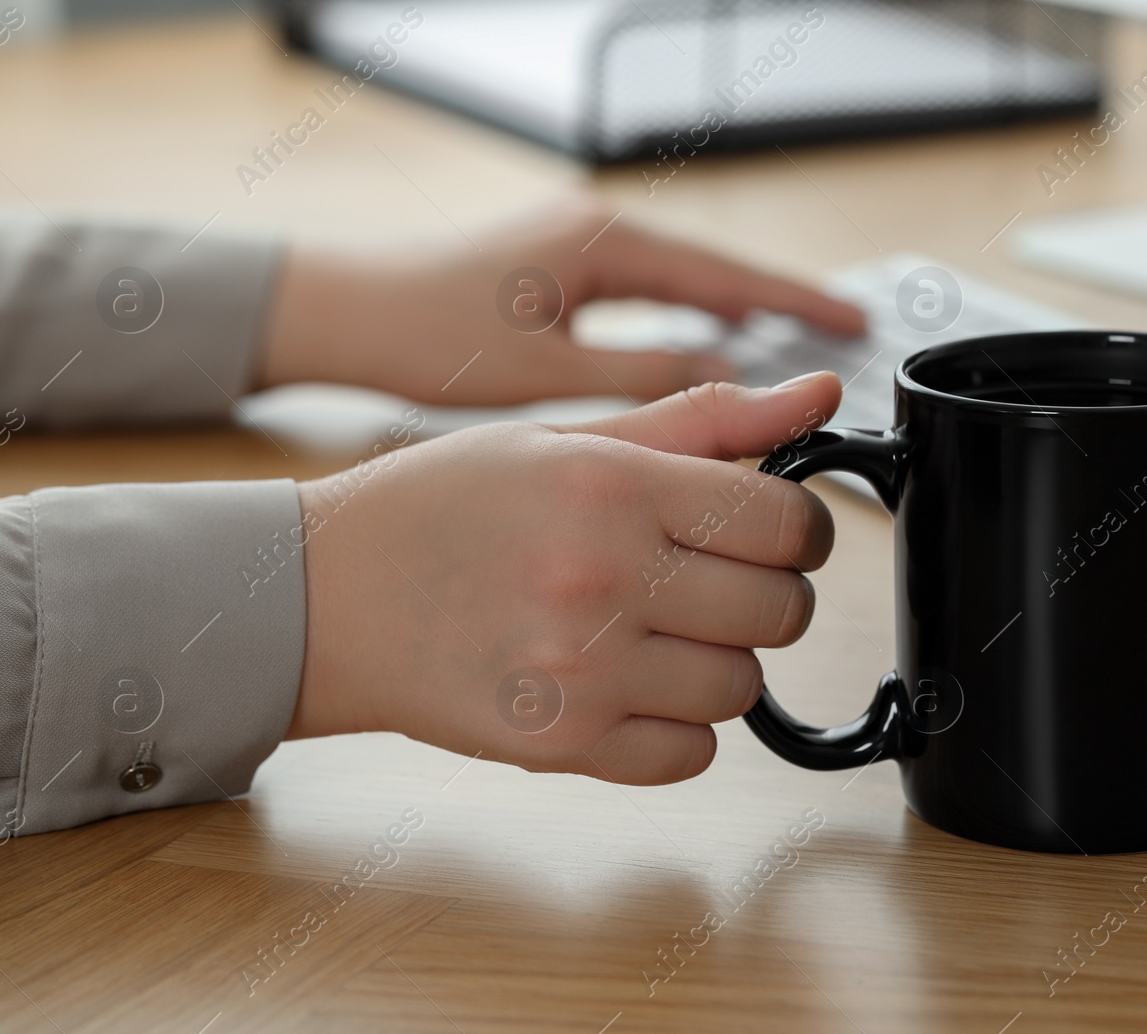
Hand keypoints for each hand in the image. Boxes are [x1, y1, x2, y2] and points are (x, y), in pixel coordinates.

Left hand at [256, 198, 864, 406]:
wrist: (344, 312)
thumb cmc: (426, 335)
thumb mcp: (546, 374)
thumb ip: (641, 377)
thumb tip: (724, 382)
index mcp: (600, 242)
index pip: (723, 274)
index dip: (792, 303)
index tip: (850, 324)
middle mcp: (594, 230)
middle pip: (711, 269)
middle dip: (775, 302)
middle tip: (842, 329)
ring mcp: (574, 244)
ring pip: (677, 281)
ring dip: (730, 310)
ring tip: (787, 343)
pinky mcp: (555, 266)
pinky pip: (642, 292)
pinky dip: (682, 317)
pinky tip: (700, 346)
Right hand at [287, 370, 842, 783]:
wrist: (324, 596)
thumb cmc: (443, 504)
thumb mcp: (566, 435)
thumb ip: (704, 419)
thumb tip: (821, 392)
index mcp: (610, 486)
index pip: (785, 522)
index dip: (797, 529)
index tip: (772, 532)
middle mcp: (601, 578)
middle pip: (781, 610)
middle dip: (765, 594)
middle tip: (712, 582)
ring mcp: (582, 672)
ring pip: (742, 687)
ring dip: (717, 662)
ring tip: (654, 632)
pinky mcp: (560, 746)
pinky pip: (690, 755)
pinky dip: (677, 728)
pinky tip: (627, 686)